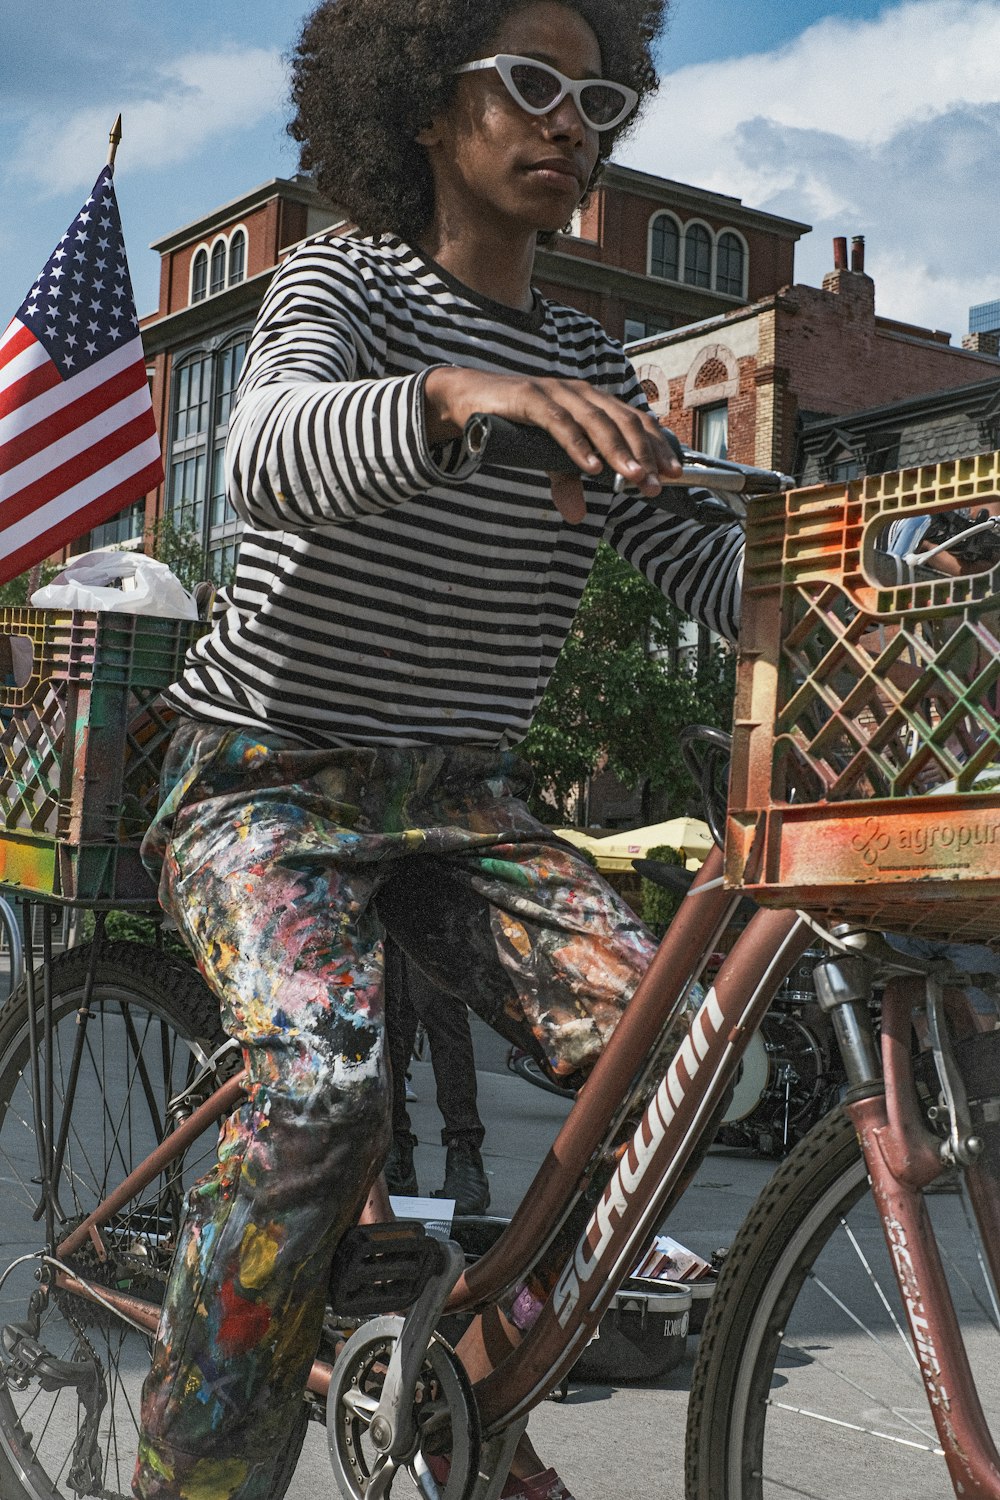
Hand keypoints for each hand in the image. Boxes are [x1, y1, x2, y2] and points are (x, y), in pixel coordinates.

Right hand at [423, 368, 682, 523]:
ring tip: (634, 478)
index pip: (635, 421)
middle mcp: (581, 392)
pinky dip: (578, 446)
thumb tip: (577, 515)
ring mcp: (557, 392)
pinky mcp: (531, 397)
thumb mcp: (546, 456)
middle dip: (645, 453)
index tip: (675, 473)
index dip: (658, 445)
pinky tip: (592, 467)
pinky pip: (560, 423)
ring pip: (597, 421)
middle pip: (623, 421)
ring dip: (619, 451)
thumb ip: (566, 480)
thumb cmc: (515, 421)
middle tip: (659, 483)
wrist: (468, 398)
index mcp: (592, 402)